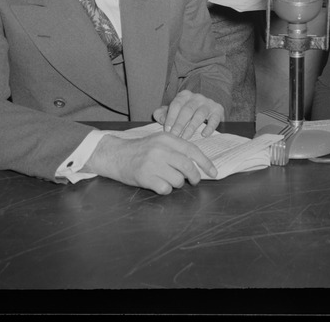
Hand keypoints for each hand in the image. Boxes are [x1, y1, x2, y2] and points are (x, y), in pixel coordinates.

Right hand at [84, 131, 217, 194]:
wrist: (116, 155)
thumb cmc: (141, 150)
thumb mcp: (159, 142)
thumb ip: (176, 149)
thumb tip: (198, 164)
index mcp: (167, 139)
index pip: (192, 151)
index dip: (205, 163)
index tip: (214, 172)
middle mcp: (161, 150)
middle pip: (188, 167)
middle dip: (194, 177)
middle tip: (193, 181)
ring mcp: (153, 164)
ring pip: (178, 180)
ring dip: (176, 183)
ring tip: (166, 178)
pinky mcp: (145, 177)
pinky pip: (165, 189)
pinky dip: (165, 189)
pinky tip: (157, 183)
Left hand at [152, 90, 223, 140]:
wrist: (206, 110)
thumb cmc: (184, 113)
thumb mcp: (172, 111)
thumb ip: (162, 114)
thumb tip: (162, 120)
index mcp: (184, 95)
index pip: (176, 105)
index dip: (171, 117)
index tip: (167, 130)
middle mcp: (196, 97)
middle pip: (187, 110)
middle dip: (180, 124)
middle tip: (175, 136)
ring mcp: (208, 103)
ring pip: (200, 114)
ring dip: (192, 127)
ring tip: (186, 137)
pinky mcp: (218, 110)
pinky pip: (214, 119)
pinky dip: (210, 127)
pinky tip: (204, 135)